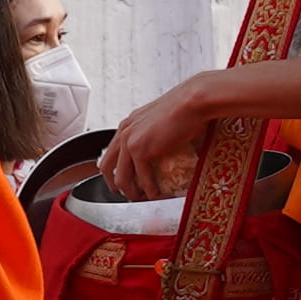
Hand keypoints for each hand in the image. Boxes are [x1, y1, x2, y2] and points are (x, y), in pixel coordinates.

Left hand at [102, 73, 232, 198]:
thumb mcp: (161, 118)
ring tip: (144, 198)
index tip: (125, 179)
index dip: (115, 169)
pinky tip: (158, 194)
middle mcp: (124, 131)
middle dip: (115, 185)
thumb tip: (164, 146)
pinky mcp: (141, 150)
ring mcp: (130, 141)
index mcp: (128, 123)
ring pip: (121, 177)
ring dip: (132, 192)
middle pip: (106, 167)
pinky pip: (142, 178)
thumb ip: (155, 131)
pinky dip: (150, 189)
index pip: (111, 152)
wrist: (194, 101)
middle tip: (128, 194)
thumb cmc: (186, 106)